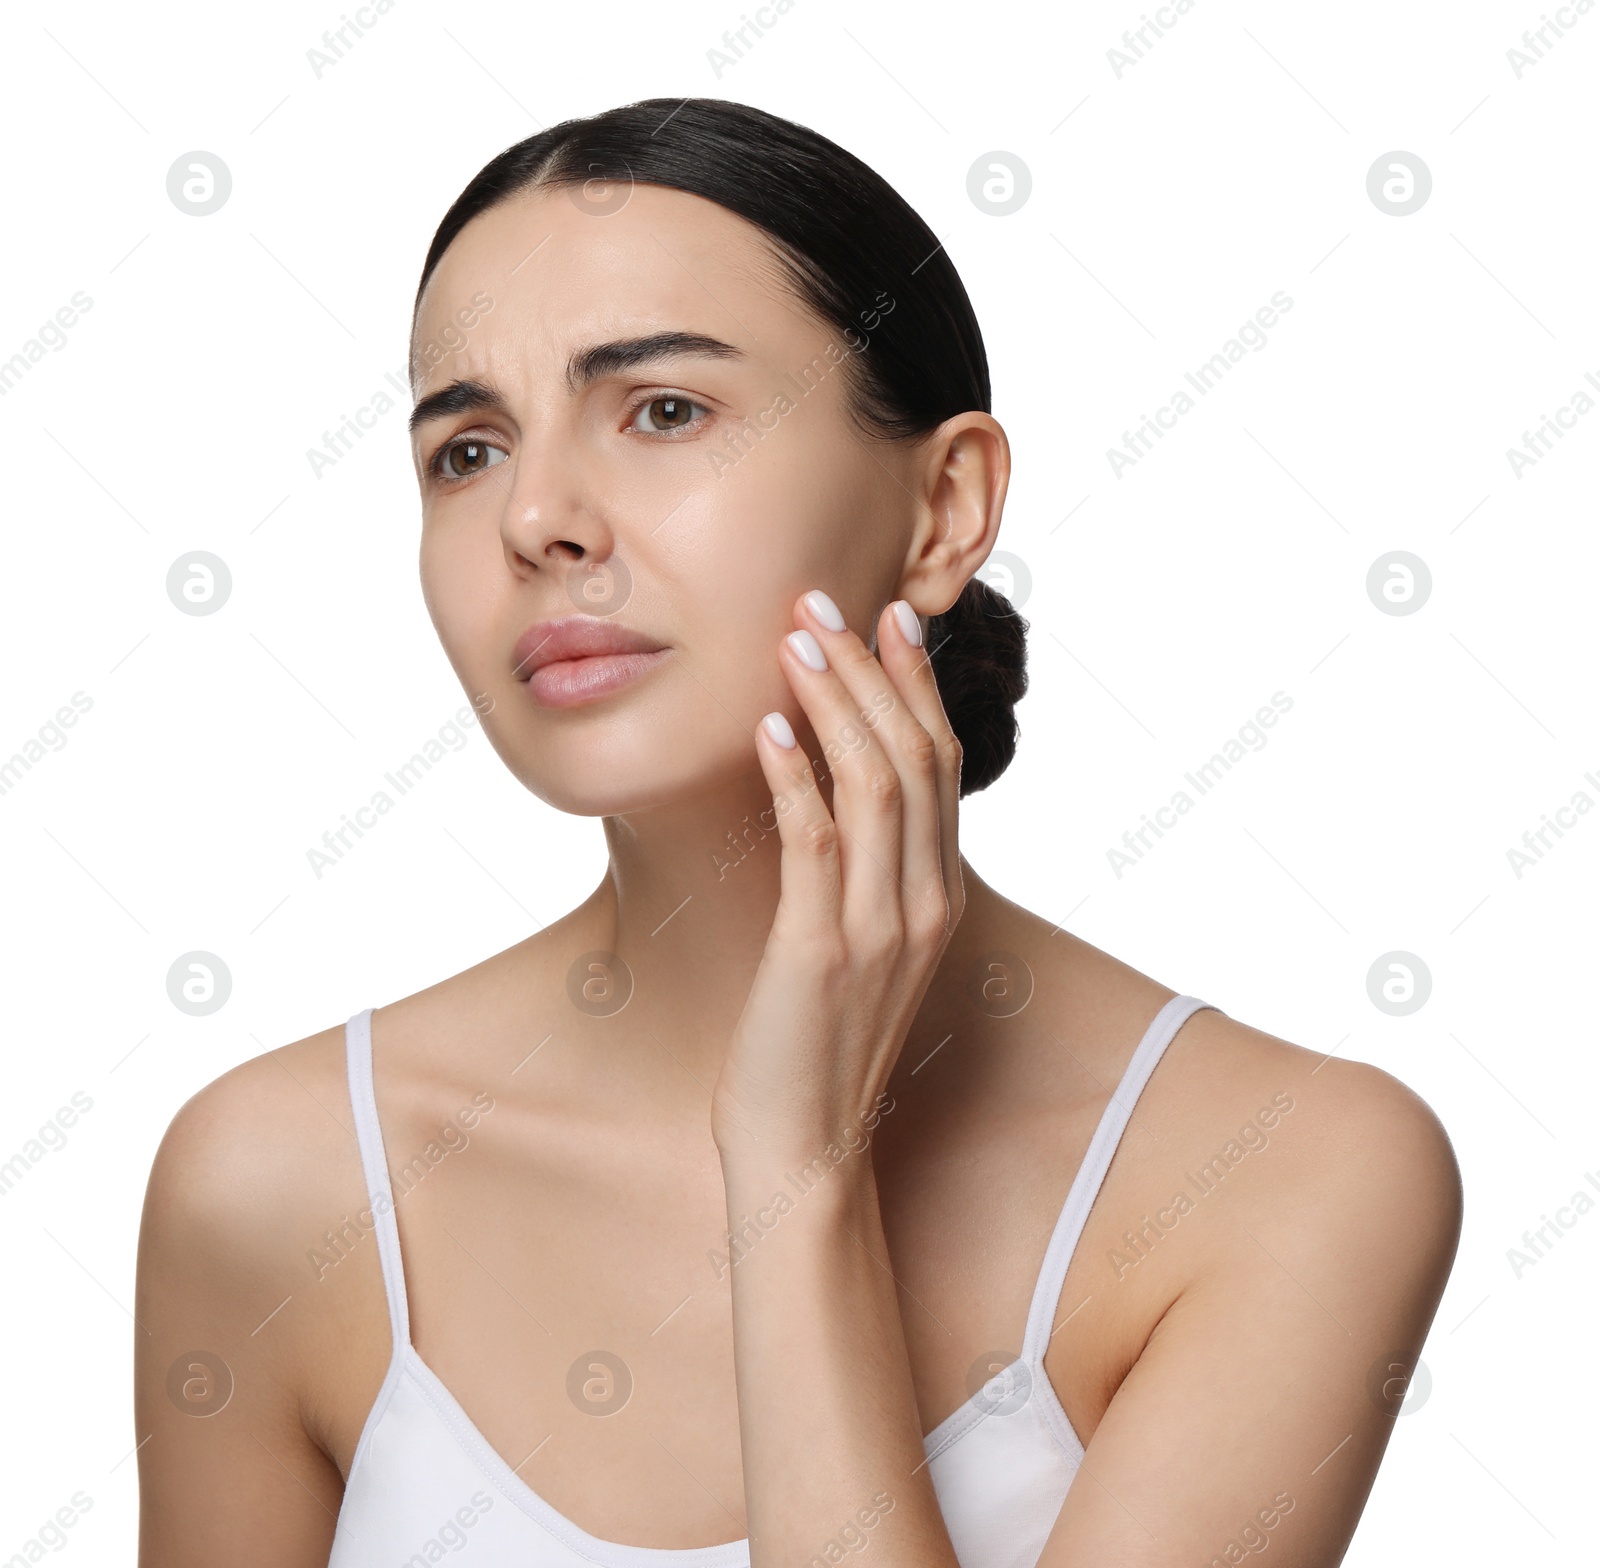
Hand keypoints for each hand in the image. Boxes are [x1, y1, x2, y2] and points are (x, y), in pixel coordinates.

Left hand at [709, 589, 966, 1163]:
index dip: (916, 685)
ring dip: (834, 701)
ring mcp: (880, 927)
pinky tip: (768, 730)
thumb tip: (832, 795)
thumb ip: (866, 874)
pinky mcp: (822, 951)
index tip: (889, 618)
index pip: (941, 764)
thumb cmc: (816, 1043)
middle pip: (916, 754)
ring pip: (876, 782)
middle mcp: (924, 902)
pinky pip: (816, 843)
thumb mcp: (861, 948)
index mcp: (938, 895)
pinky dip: (795, 779)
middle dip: (871, 669)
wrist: (804, 1149)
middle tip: (825, 602)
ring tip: (794, 639)